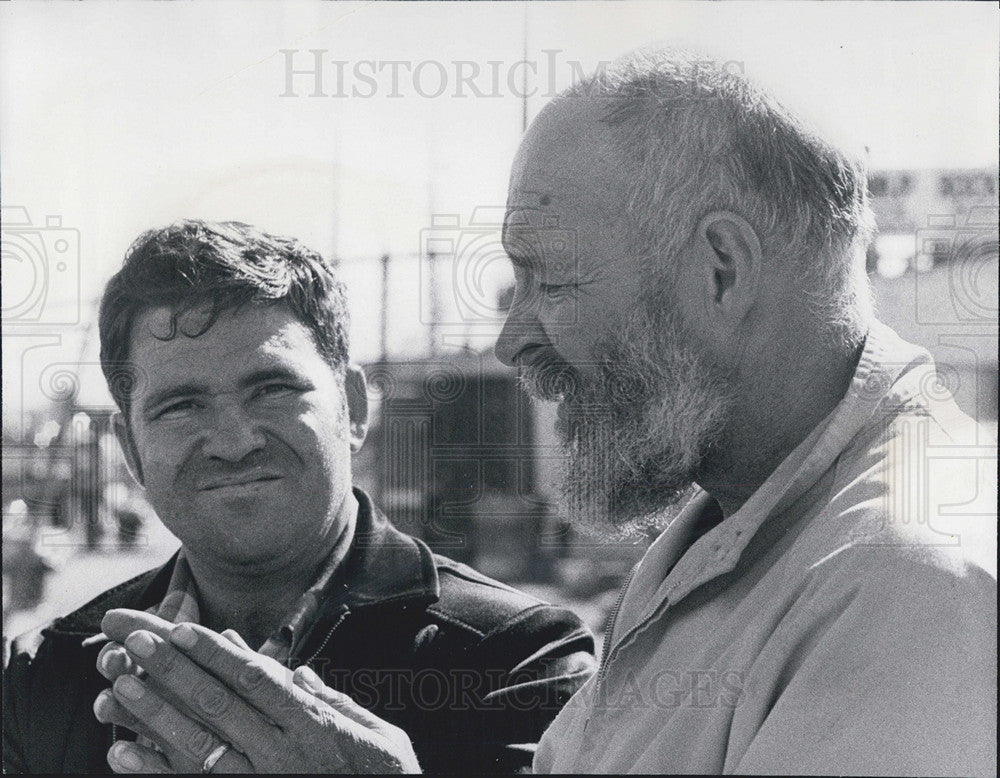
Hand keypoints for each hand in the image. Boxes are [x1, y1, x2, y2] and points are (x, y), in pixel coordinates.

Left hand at [96, 609, 420, 773]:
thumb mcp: (379, 737)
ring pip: (197, 744)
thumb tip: (298, 674)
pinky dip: (154, 768)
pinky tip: (121, 752)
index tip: (184, 628)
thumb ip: (337, 704)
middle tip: (136, 640)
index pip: (256, 680)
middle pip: (218, 703)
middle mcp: (283, 753)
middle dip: (174, 668)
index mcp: (315, 726)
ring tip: (118, 685)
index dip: (216, 653)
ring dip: (154, 712)